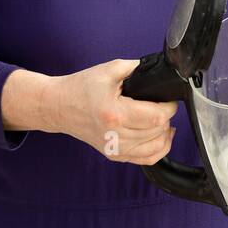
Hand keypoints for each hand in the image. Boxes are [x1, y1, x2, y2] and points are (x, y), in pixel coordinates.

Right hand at [45, 58, 178, 164]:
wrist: (58, 106)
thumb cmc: (81, 88)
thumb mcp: (109, 69)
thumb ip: (137, 68)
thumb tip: (159, 72)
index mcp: (114, 113)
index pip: (156, 117)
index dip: (169, 107)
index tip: (169, 99)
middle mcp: (114, 135)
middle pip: (158, 132)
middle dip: (166, 117)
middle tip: (161, 105)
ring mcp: (114, 149)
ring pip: (156, 147)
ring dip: (164, 132)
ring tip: (162, 119)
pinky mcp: (114, 155)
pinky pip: (147, 160)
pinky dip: (159, 149)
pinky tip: (161, 136)